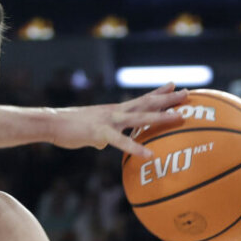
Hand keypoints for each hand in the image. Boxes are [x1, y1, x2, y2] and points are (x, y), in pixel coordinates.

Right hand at [48, 85, 189, 156]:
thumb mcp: (90, 129)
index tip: (174, 85)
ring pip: (140, 116)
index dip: (158, 92)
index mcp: (114, 109)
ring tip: (181, 117)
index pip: (141, 98)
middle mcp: (115, 111)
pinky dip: (136, 148)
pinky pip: (122, 141)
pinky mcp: (100, 133)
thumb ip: (102, 135)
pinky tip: (149, 155)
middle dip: (169, 98)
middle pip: (147, 102)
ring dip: (162, 117)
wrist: (51, 123)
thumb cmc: (68, 127)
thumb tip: (105, 144)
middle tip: (189, 93)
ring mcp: (109, 120)